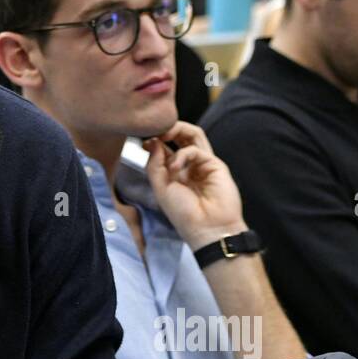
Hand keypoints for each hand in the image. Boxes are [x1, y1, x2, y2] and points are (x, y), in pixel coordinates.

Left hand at [143, 121, 245, 249]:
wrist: (206, 229)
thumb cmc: (184, 214)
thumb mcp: (161, 188)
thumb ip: (155, 164)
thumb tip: (152, 141)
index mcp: (176, 172)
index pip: (166, 148)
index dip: (155, 141)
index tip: (142, 142)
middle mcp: (190, 165)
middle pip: (182, 136)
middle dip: (167, 129)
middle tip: (154, 131)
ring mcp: (203, 163)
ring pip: (194, 135)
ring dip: (177, 129)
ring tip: (163, 135)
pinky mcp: (215, 164)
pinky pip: (196, 149)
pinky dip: (182, 154)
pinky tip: (175, 168)